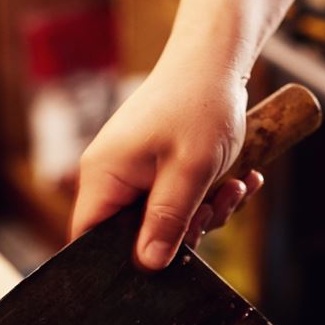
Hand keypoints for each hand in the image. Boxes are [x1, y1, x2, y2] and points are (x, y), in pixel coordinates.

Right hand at [70, 56, 262, 268]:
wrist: (216, 58)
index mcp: (103, 176)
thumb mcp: (189, 172)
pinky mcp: (153, 166)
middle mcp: (109, 175)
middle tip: (213, 212)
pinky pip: (174, 199)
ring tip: (232, 188)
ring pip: (160, 220)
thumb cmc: (199, 104)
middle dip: (179, 233)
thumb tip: (147, 266)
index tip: (160, 263)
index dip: (118, 261)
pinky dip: (206, 196)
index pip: (88, 239)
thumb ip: (166, 223)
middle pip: (131, 235)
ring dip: (202, 213)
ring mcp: (131, 170)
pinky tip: (235, 179)